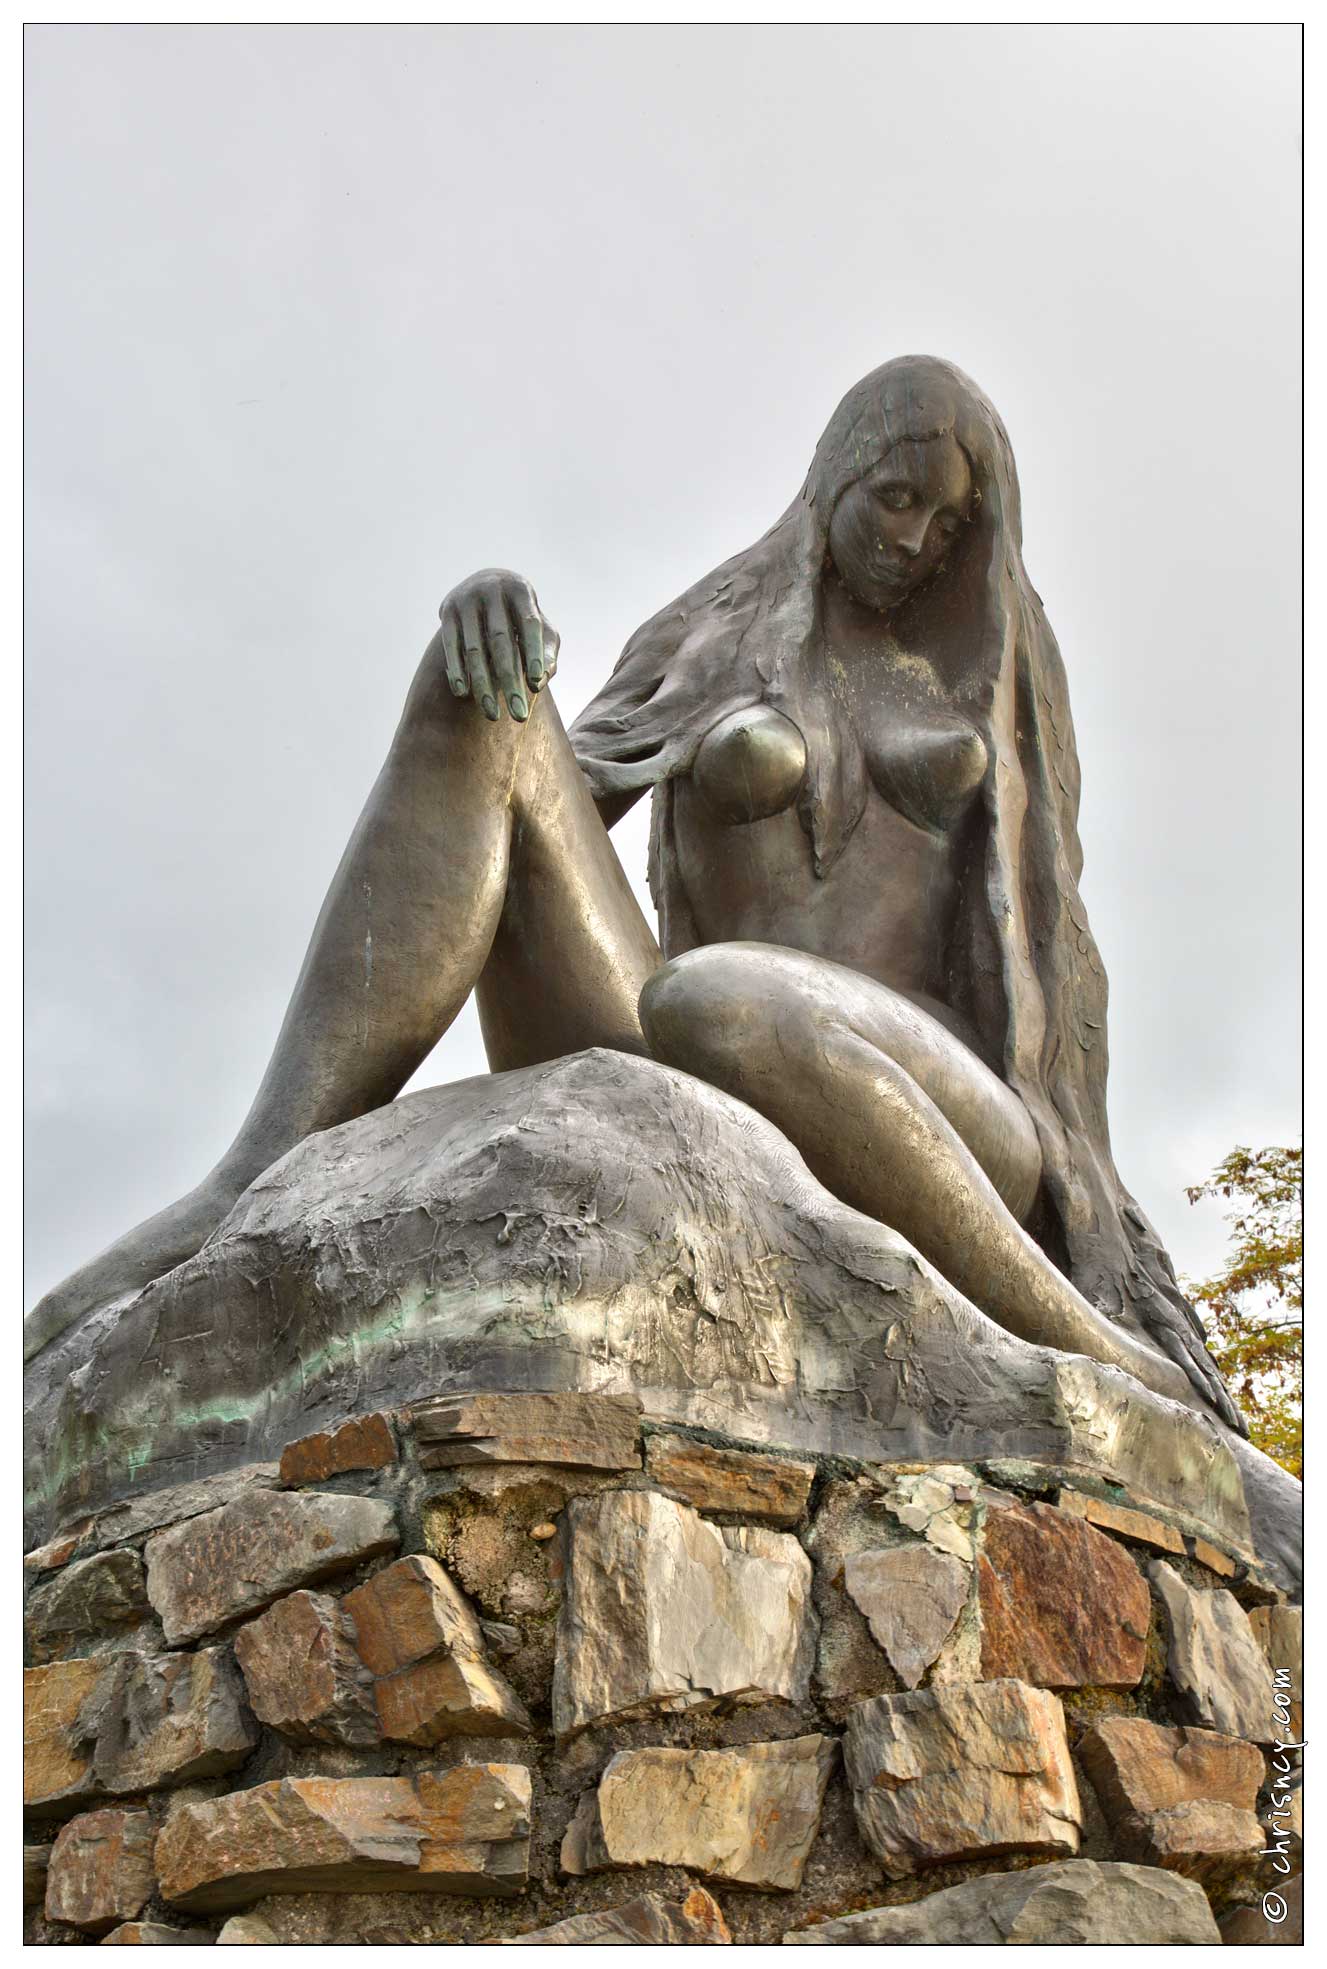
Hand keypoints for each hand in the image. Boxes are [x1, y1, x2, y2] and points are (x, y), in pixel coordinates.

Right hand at [438, 569, 559, 721]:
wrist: (485, 584)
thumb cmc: (520, 614)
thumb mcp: (539, 626)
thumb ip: (547, 650)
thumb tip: (540, 681)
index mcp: (521, 591)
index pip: (530, 625)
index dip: (534, 654)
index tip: (536, 685)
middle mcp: (492, 590)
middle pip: (501, 641)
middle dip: (510, 680)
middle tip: (519, 715)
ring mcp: (466, 599)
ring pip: (474, 649)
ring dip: (483, 684)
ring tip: (492, 714)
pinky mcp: (447, 610)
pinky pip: (451, 645)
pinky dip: (457, 670)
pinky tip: (463, 693)